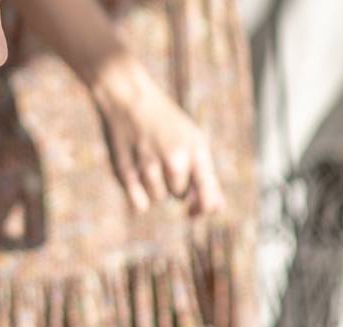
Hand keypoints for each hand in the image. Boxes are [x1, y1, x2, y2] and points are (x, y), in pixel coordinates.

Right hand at [91, 56, 224, 216]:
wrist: (130, 98)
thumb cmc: (166, 125)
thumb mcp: (193, 141)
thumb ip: (205, 175)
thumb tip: (215, 209)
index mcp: (197, 149)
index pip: (207, 193)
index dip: (204, 209)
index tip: (195, 212)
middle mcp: (176, 158)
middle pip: (179, 196)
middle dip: (173, 186)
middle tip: (164, 161)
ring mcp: (150, 165)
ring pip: (158, 198)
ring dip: (154, 188)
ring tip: (149, 163)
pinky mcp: (127, 171)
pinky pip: (140, 204)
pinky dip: (139, 199)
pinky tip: (137, 180)